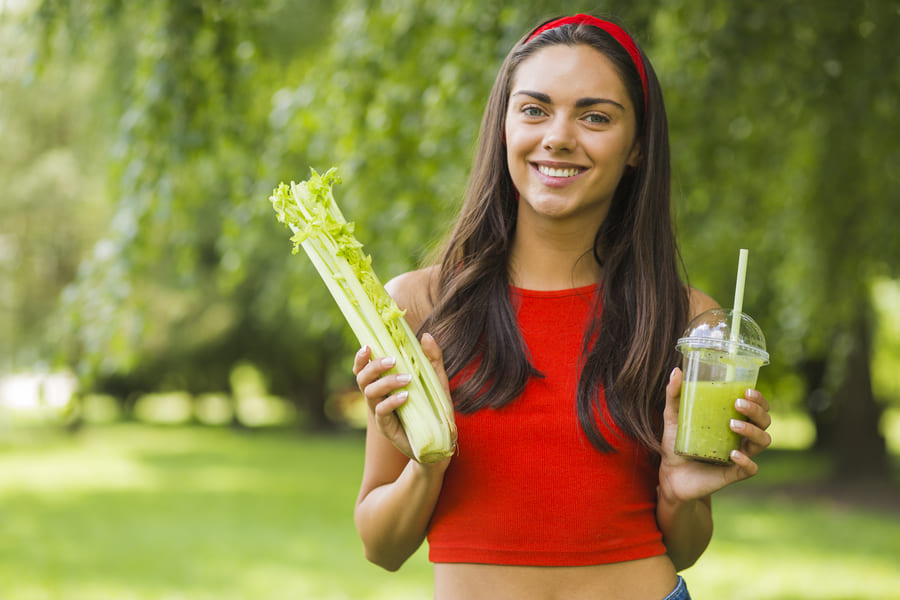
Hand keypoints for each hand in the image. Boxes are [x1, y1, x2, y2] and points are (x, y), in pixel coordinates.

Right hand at [352, 333, 452, 460]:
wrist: (442, 439)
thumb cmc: (435, 408)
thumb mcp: (437, 380)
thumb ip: (432, 358)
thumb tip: (426, 335)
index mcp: (384, 384)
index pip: (364, 369)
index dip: (360, 358)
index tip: (367, 346)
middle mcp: (378, 397)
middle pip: (362, 379)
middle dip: (373, 367)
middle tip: (392, 360)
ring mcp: (381, 413)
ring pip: (370, 394)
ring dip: (386, 382)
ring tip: (406, 379)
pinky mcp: (387, 428)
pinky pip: (382, 412)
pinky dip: (391, 402)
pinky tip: (405, 396)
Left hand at [658, 368, 772, 503]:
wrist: (669, 474)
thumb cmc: (676, 443)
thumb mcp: (672, 417)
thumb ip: (675, 395)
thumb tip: (677, 370)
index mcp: (733, 421)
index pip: (758, 408)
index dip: (759, 399)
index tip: (747, 391)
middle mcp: (741, 438)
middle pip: (765, 422)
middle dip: (756, 411)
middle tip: (738, 404)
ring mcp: (739, 456)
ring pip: (763, 442)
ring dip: (752, 431)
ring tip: (732, 424)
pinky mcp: (733, 474)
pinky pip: (750, 469)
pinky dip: (746, 461)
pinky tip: (733, 454)